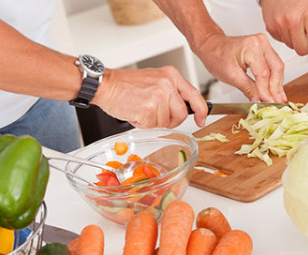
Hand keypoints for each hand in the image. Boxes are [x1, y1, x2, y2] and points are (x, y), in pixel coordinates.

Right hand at [92, 67, 207, 128]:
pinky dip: (142, 124)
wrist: (105, 85)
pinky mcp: (149, 108)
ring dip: (153, 122)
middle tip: (154, 115)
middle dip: (169, 120)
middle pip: (182, 114)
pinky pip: (152, 125)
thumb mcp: (154, 80)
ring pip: (166, 122)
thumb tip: (183, 109)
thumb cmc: (125, 85)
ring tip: (140, 109)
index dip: (201, 110)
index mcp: (171, 75)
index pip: (194, 95)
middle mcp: (167, 84)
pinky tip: (134, 112)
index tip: (202, 119)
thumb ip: (170, 92)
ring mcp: (159, 96)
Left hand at [195, 32, 286, 102]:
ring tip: (278, 99)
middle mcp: (261, 42)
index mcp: (251, 46)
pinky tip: (275, 90)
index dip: (266, 91)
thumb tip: (259, 101)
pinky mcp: (264, 49)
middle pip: (276, 68)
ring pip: (277, 67)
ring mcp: (264, 44)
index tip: (268, 103)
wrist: (212, 46)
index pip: (264, 73)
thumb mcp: (231, 76)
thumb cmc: (217, 56)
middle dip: (276, 88)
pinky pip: (274, 65)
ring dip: (277, 84)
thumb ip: (248, 89)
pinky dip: (274, 78)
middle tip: (277, 103)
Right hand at [260, 0, 307, 61]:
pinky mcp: (270, 29)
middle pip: (301, 49)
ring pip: (291, 47)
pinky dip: (286, 37)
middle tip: (306, 35)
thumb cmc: (301, 1)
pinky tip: (286, 26)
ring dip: (294, 40)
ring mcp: (280, 25)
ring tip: (295, 26)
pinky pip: (282, 42)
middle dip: (305, 46)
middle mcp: (292, 20)